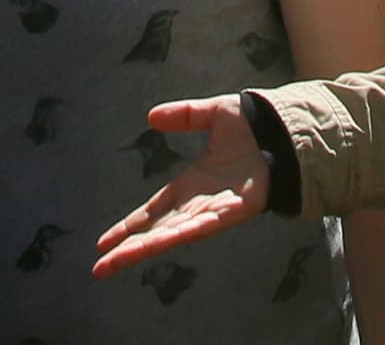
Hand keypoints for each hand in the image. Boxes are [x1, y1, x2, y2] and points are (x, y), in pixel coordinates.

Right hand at [96, 96, 271, 276]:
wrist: (285, 130)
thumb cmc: (253, 127)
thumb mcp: (210, 115)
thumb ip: (184, 116)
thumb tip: (151, 117)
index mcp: (190, 186)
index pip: (152, 211)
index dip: (128, 227)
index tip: (103, 243)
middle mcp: (199, 204)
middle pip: (156, 231)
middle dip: (128, 249)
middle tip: (99, 269)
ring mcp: (215, 211)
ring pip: (173, 234)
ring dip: (146, 248)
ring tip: (117, 262)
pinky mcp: (235, 212)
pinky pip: (203, 225)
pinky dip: (182, 233)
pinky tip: (162, 241)